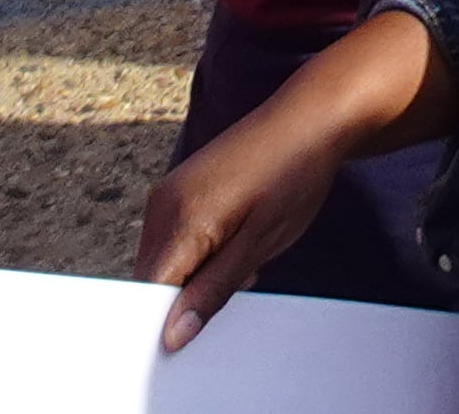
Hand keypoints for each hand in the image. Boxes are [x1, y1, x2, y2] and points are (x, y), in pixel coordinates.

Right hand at [139, 91, 353, 351]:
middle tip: (237, 284)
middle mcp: (163, 203)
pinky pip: (175, 237)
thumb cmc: (293, 175)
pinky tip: (236, 243)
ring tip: (243, 257)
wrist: (311, 119)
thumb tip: (173, 335)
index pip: (148, 291)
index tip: (189, 338)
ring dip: (194, 275)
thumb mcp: (260, 244)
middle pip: (152, 277)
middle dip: (185, 297)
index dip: (164, 321)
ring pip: (164, 259)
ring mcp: (169, 192)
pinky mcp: (181, 187)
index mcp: (180, 219)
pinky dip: (198, 252)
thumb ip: (212, 290)